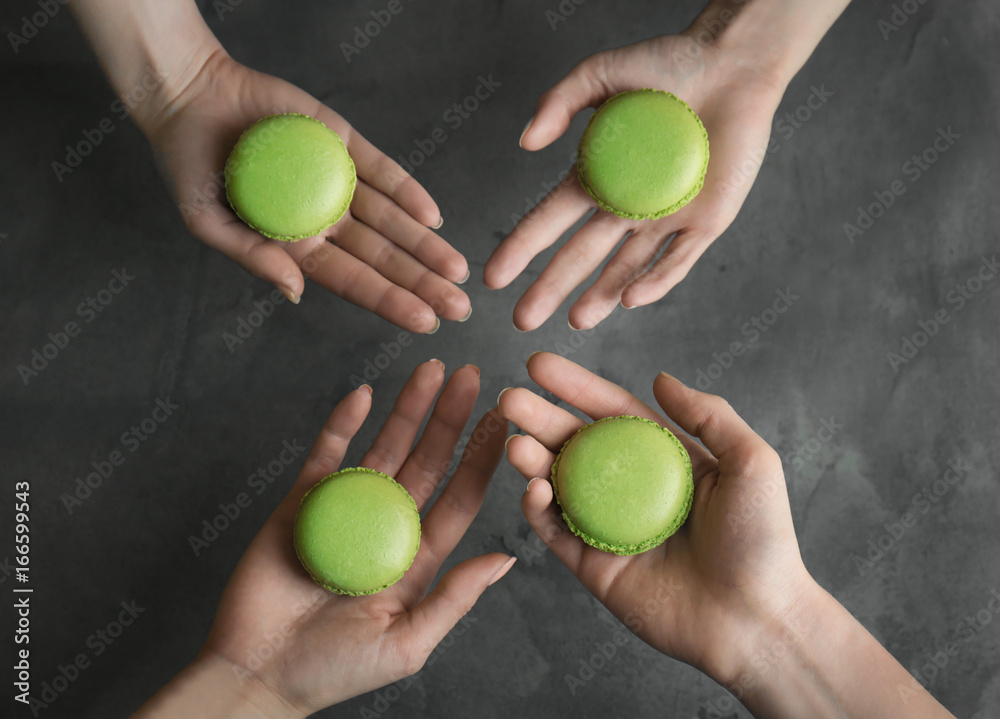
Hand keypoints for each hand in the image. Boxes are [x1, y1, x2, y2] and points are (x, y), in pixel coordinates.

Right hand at [135, 362, 513, 717]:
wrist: (257, 672)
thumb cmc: (334, 670)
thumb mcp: (406, 643)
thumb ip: (453, 598)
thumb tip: (506, 559)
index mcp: (417, 557)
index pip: (458, 498)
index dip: (481, 459)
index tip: (503, 421)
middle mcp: (388, 525)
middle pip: (428, 462)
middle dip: (450, 419)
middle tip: (471, 377)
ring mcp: (346, 509)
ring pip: (384, 448)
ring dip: (406, 409)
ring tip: (430, 370)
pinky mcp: (303, 502)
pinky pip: (326, 455)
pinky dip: (342, 424)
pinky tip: (363, 394)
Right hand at [146, 50, 469, 331]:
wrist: (189, 97)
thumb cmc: (189, 167)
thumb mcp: (207, 220)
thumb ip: (252, 255)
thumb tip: (296, 292)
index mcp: (296, 245)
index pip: (352, 281)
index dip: (389, 302)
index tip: (425, 322)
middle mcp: (326, 218)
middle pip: (382, 257)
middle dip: (422, 284)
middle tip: (459, 308)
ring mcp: (337, 181)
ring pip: (392, 219)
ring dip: (425, 244)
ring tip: (457, 270)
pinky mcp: (342, 144)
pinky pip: (381, 171)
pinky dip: (408, 191)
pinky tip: (433, 216)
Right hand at [484, 32, 784, 329]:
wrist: (734, 63)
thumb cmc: (670, 63)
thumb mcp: (603, 73)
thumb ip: (560, 102)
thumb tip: (525, 142)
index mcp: (598, 177)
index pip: (549, 221)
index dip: (521, 249)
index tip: (493, 277)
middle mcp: (627, 204)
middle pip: (581, 255)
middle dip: (550, 288)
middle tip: (523, 319)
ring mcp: (665, 217)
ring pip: (627, 268)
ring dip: (601, 296)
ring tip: (577, 321)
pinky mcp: (706, 222)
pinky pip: (678, 260)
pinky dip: (655, 281)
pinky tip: (629, 300)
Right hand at [500, 353, 955, 717]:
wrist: (756, 621)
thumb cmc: (764, 541)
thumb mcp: (751, 462)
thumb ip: (708, 414)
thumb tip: (661, 378)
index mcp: (664, 460)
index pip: (611, 413)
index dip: (575, 387)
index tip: (539, 364)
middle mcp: (631, 489)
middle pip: (575, 444)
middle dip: (539, 419)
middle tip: (509, 399)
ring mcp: (609, 527)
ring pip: (557, 484)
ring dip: (531, 460)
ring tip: (514, 442)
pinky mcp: (594, 566)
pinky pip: (556, 531)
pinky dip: (537, 508)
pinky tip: (534, 487)